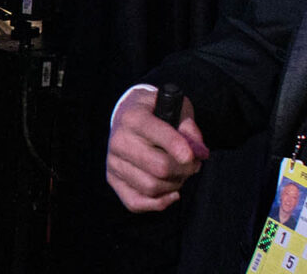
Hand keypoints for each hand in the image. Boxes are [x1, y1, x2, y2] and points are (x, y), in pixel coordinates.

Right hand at [106, 90, 208, 211]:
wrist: (127, 117)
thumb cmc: (157, 113)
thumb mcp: (177, 109)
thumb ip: (190, 130)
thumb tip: (200, 153)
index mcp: (133, 117)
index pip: (158, 135)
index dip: (179, 148)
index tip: (192, 156)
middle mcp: (119, 140)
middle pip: (160, 168)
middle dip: (185, 170)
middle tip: (193, 163)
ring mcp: (113, 161)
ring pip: (151, 187)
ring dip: (174, 185)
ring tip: (179, 173)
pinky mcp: (112, 178)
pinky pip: (135, 202)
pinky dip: (158, 203)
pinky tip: (171, 193)